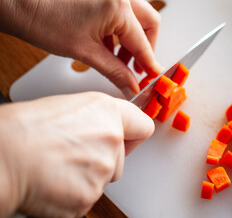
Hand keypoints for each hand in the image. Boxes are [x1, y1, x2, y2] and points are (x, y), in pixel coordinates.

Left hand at [0, 0, 161, 97]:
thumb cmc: (38, 17)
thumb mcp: (84, 52)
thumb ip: (114, 71)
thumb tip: (130, 84)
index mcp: (117, 6)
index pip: (143, 42)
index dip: (149, 63)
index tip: (152, 76)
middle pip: (148, 22)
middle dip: (145, 47)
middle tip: (136, 67)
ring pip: (135, 14)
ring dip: (130, 37)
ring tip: (116, 57)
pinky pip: (120, 6)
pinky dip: (118, 26)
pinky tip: (106, 41)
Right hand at [0, 92, 153, 217]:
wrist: (2, 157)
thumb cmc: (25, 129)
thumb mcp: (69, 107)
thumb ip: (98, 118)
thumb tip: (108, 128)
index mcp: (107, 113)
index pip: (143, 126)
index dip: (134, 134)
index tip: (128, 138)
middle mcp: (112, 140)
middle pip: (121, 159)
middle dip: (103, 159)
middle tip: (73, 154)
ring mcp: (102, 172)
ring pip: (103, 179)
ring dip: (87, 177)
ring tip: (58, 166)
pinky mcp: (88, 199)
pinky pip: (87, 197)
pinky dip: (74, 193)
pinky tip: (55, 181)